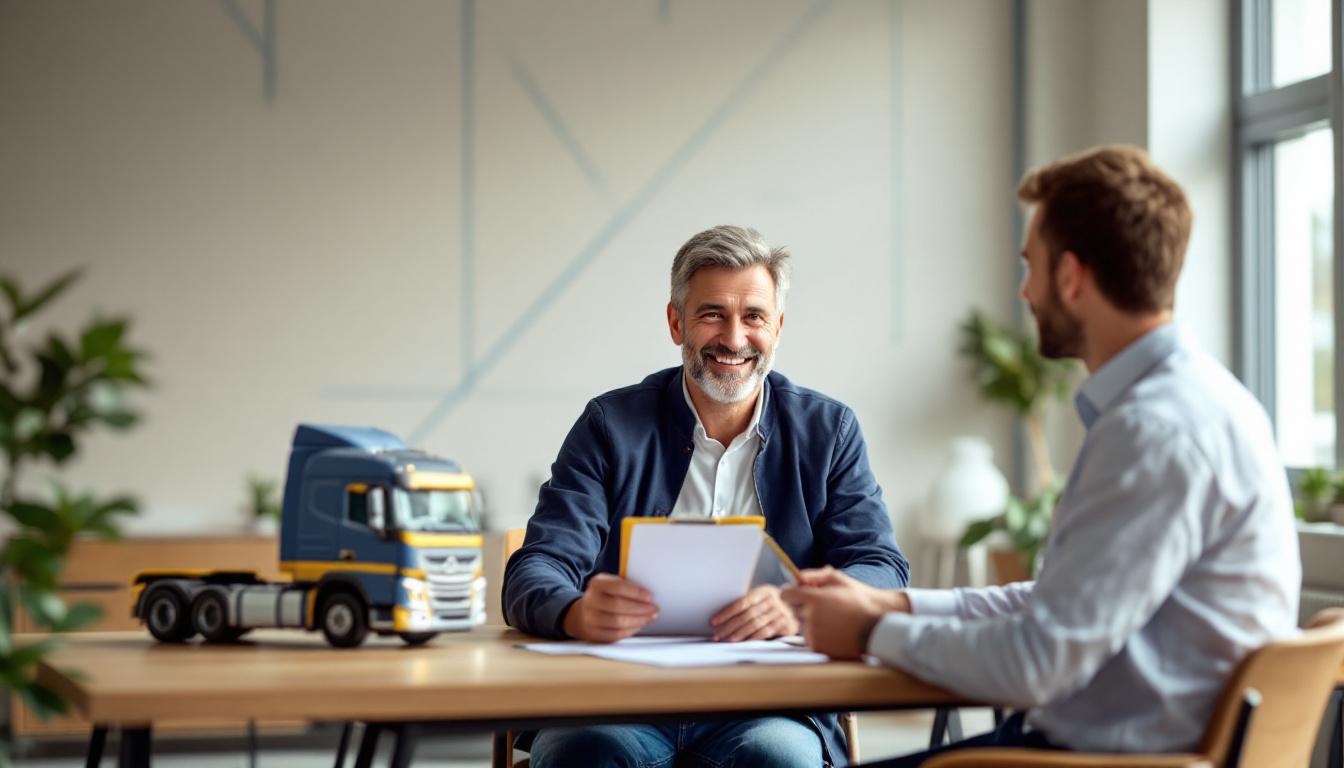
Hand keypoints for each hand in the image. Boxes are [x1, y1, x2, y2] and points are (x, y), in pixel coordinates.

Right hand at [562, 573, 658, 642]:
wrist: (582, 614)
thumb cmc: (604, 597)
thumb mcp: (610, 584)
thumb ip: (626, 586)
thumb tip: (648, 596)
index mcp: (596, 584)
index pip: (618, 587)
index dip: (636, 592)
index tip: (650, 596)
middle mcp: (590, 601)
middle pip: (618, 606)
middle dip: (640, 608)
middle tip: (655, 609)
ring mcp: (590, 619)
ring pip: (618, 622)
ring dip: (638, 621)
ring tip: (650, 618)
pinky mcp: (593, 634)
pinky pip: (615, 635)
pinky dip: (630, 630)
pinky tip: (639, 625)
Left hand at [710, 585, 797, 641]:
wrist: (802, 606)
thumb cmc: (772, 603)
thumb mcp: (763, 598)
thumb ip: (748, 604)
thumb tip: (722, 617)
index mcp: (764, 591)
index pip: (741, 602)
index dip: (726, 612)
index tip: (713, 621)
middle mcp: (773, 600)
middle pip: (747, 615)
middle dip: (729, 626)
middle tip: (717, 635)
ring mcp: (780, 613)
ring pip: (755, 625)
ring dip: (739, 634)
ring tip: (726, 640)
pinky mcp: (786, 624)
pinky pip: (766, 632)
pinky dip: (753, 638)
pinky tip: (743, 642)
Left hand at [781, 566, 908, 658]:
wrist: (876, 626)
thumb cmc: (858, 599)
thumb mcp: (837, 579)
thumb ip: (813, 576)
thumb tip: (796, 579)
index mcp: (814, 598)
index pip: (786, 595)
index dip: (792, 593)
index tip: (799, 594)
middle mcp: (810, 616)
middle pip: (793, 610)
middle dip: (804, 607)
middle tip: (824, 607)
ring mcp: (813, 633)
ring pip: (802, 625)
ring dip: (811, 622)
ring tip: (833, 619)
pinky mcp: (817, 647)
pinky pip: (809, 638)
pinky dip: (818, 635)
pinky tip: (834, 631)